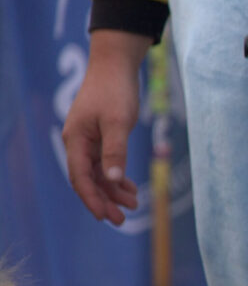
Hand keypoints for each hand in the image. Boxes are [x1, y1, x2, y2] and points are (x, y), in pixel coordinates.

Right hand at [62, 29, 149, 224]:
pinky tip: (130, 188)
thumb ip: (115, 152)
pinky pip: (106, 163)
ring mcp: (89, 140)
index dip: (92, 199)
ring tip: (133, 204)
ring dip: (114, 190)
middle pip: (89, 179)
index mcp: (76, 141)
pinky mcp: (100, 136)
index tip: (104, 217)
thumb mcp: (117, 122)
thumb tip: (114, 180)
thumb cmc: (115, 91)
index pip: (81, 178)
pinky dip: (117, 176)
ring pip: (99, 173)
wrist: (116, 65)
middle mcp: (79, 143)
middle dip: (104, 200)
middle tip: (122, 220)